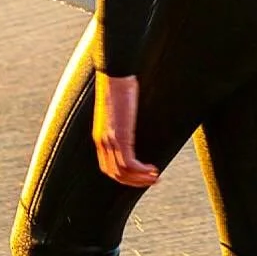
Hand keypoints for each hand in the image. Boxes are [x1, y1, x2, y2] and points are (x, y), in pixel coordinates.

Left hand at [93, 73, 159, 187]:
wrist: (115, 73)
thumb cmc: (119, 84)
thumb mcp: (118, 108)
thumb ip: (122, 120)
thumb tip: (132, 120)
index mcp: (100, 136)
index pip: (109, 166)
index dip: (124, 176)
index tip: (140, 175)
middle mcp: (102, 141)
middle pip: (115, 173)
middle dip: (134, 181)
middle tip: (151, 181)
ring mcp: (110, 141)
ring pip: (123, 172)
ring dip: (140, 179)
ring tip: (155, 178)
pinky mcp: (119, 137)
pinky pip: (130, 164)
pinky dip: (142, 171)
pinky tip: (153, 169)